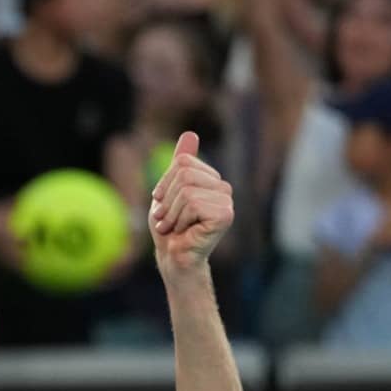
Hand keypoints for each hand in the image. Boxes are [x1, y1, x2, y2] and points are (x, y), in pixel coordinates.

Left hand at [149, 132, 233, 276]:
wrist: (173, 257)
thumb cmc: (169, 227)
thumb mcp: (168, 190)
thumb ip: (181, 163)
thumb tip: (191, 133)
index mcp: (211, 180)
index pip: (183, 162)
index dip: (165, 184)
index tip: (164, 205)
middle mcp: (223, 188)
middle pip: (184, 173)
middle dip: (167, 199)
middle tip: (167, 219)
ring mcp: (226, 202)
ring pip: (187, 190)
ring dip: (172, 212)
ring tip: (175, 227)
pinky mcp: (225, 215)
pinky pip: (193, 203)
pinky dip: (180, 219)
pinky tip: (185, 232)